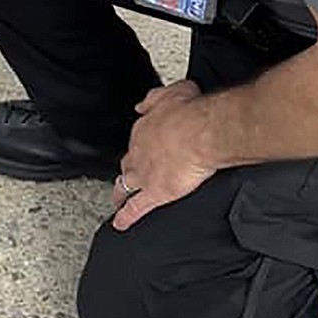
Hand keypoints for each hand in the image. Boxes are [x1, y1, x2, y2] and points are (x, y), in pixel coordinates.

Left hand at [111, 79, 211, 230]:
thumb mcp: (172, 93)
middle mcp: (138, 152)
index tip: (143, 149)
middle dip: (127, 170)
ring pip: (125, 186)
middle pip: (127, 163)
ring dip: (120, 193)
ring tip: (117, 200)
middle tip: (127, 176)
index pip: (137, 140)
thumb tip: (142, 105)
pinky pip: (136, 208)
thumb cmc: (191, 113)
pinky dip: (126, 217)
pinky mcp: (155, 193)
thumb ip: (155, 99)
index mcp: (144, 130)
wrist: (200, 132)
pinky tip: (121, 224)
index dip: (140, 147)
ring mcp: (144, 174)